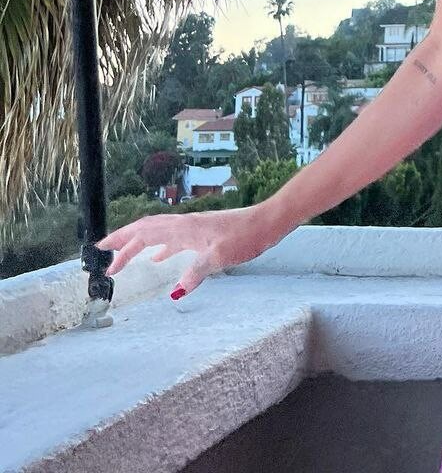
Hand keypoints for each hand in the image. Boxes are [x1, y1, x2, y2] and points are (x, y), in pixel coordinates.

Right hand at [95, 204, 282, 295]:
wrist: (268, 221)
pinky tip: (161, 258)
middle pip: (147, 229)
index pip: (144, 232)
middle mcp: (185, 225)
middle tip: (104, 254)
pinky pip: (174, 239)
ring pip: (159, 234)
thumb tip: (175, 293)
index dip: (122, 242)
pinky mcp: (205, 234)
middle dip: (124, 241)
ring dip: (140, 245)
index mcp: (183, 228)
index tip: (101, 252)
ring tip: (126, 259)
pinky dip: (161, 248)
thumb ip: (197, 272)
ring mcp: (195, 228)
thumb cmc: (246, 235)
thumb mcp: (221, 256)